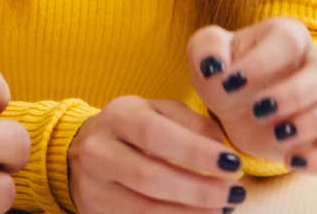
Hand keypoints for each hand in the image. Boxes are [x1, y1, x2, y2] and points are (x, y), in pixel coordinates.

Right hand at [66, 96, 249, 211]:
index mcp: (118, 117)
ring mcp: (93, 186)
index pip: (155, 133)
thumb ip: (192, 123)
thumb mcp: (159, 112)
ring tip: (222, 209)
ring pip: (144, 209)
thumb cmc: (133, 130)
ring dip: (190, 213)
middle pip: (149, 176)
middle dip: (198, 190)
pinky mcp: (95, 211)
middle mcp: (98, 151)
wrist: (82, 150)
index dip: (195, 151)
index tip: (232, 164)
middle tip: (234, 194)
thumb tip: (222, 149)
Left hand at [188, 17, 316, 172]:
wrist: (234, 104)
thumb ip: (206, 48)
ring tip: (278, 135)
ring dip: (314, 123)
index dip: (262, 62)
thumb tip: (214, 67)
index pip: (289, 42)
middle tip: (258, 110)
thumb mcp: (206, 52)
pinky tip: (291, 161)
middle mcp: (316, 65)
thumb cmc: (224, 70)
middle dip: (293, 94)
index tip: (231, 82)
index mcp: (287, 36)